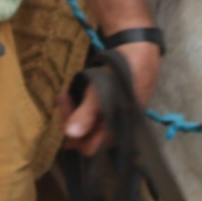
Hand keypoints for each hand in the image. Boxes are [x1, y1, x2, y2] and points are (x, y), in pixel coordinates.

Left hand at [59, 41, 161, 156]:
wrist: (139, 52)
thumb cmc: (122, 73)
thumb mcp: (101, 92)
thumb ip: (87, 114)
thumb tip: (70, 134)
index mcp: (117, 132)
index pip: (90, 148)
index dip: (74, 136)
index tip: (63, 115)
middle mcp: (118, 131)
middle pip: (89, 138)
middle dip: (72, 120)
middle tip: (62, 98)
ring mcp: (118, 120)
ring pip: (92, 127)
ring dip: (76, 114)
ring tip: (65, 95)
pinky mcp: (116, 109)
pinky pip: (96, 117)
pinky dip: (84, 109)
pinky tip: (76, 96)